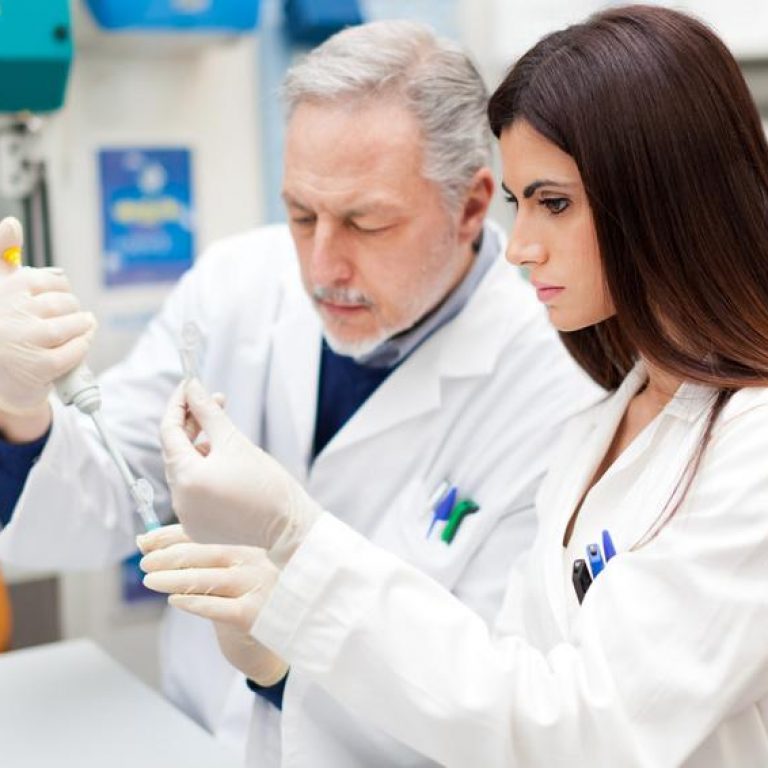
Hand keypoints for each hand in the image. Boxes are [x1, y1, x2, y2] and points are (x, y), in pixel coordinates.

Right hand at [0, 217, 96, 416]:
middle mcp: (12, 312)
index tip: (56, 302)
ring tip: (76, 331)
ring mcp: (26, 339)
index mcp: (5, 289)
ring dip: (80, 328)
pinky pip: (76, 349)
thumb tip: (12, 222)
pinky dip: (81, 347)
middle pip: (65, 303)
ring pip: (73, 324)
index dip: (61, 293)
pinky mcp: (41, 365)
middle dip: (72, 311)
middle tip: (67, 321)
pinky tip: (74, 348)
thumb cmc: (1, 329)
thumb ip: (3, 254)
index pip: (52, 282)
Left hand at [137, 524, 287, 685]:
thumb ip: (192, 559)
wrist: (273, 648)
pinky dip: (192, 602)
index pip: (209, 532)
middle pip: (208, 551)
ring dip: (174, 578)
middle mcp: (258, 561)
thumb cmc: (243, 605)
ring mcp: (258, 586)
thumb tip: (144, 541)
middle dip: (171, 555)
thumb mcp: (223, 577)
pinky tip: (174, 600)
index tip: (147, 540)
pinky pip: (216, 606)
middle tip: (145, 562)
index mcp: (252, 544)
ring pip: (208, 578)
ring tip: (149, 580)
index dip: (174, 535)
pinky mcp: (253, 615)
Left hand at [160, 379, 321, 565]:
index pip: (169, 431)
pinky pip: (192, 492)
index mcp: (186, 477)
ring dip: (199, 450)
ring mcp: (186, 517)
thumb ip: (208, 412)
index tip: (190, 386)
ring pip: (184, 472)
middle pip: (175, 452)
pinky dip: (203, 475)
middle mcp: (179, 500)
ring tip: (226, 438)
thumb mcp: (235, 441)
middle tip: (214, 402)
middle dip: (192, 425)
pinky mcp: (198, 527)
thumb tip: (192, 388)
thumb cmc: (266, 483)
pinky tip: (225, 466)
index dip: (179, 405)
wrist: (289, 526)